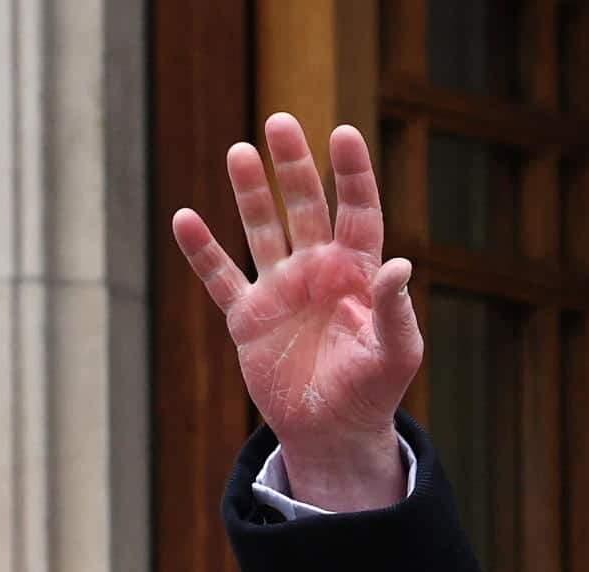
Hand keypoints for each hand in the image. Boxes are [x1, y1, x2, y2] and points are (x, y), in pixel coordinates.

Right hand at [170, 113, 419, 510]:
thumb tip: (402, 266)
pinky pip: (220, 277)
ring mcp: (280, 290)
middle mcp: (318, 271)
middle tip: (280, 123)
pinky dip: (202, 251)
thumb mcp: (396, 355)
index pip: (358, 213)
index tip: (342, 133)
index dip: (352, 174)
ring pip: (262, 229)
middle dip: (294, 167)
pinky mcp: (247, 317)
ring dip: (251, 194)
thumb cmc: (373, 391)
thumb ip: (396, 312)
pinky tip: (185, 219)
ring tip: (240, 152)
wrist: (333, 432)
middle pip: (306, 207)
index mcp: (359, 274)